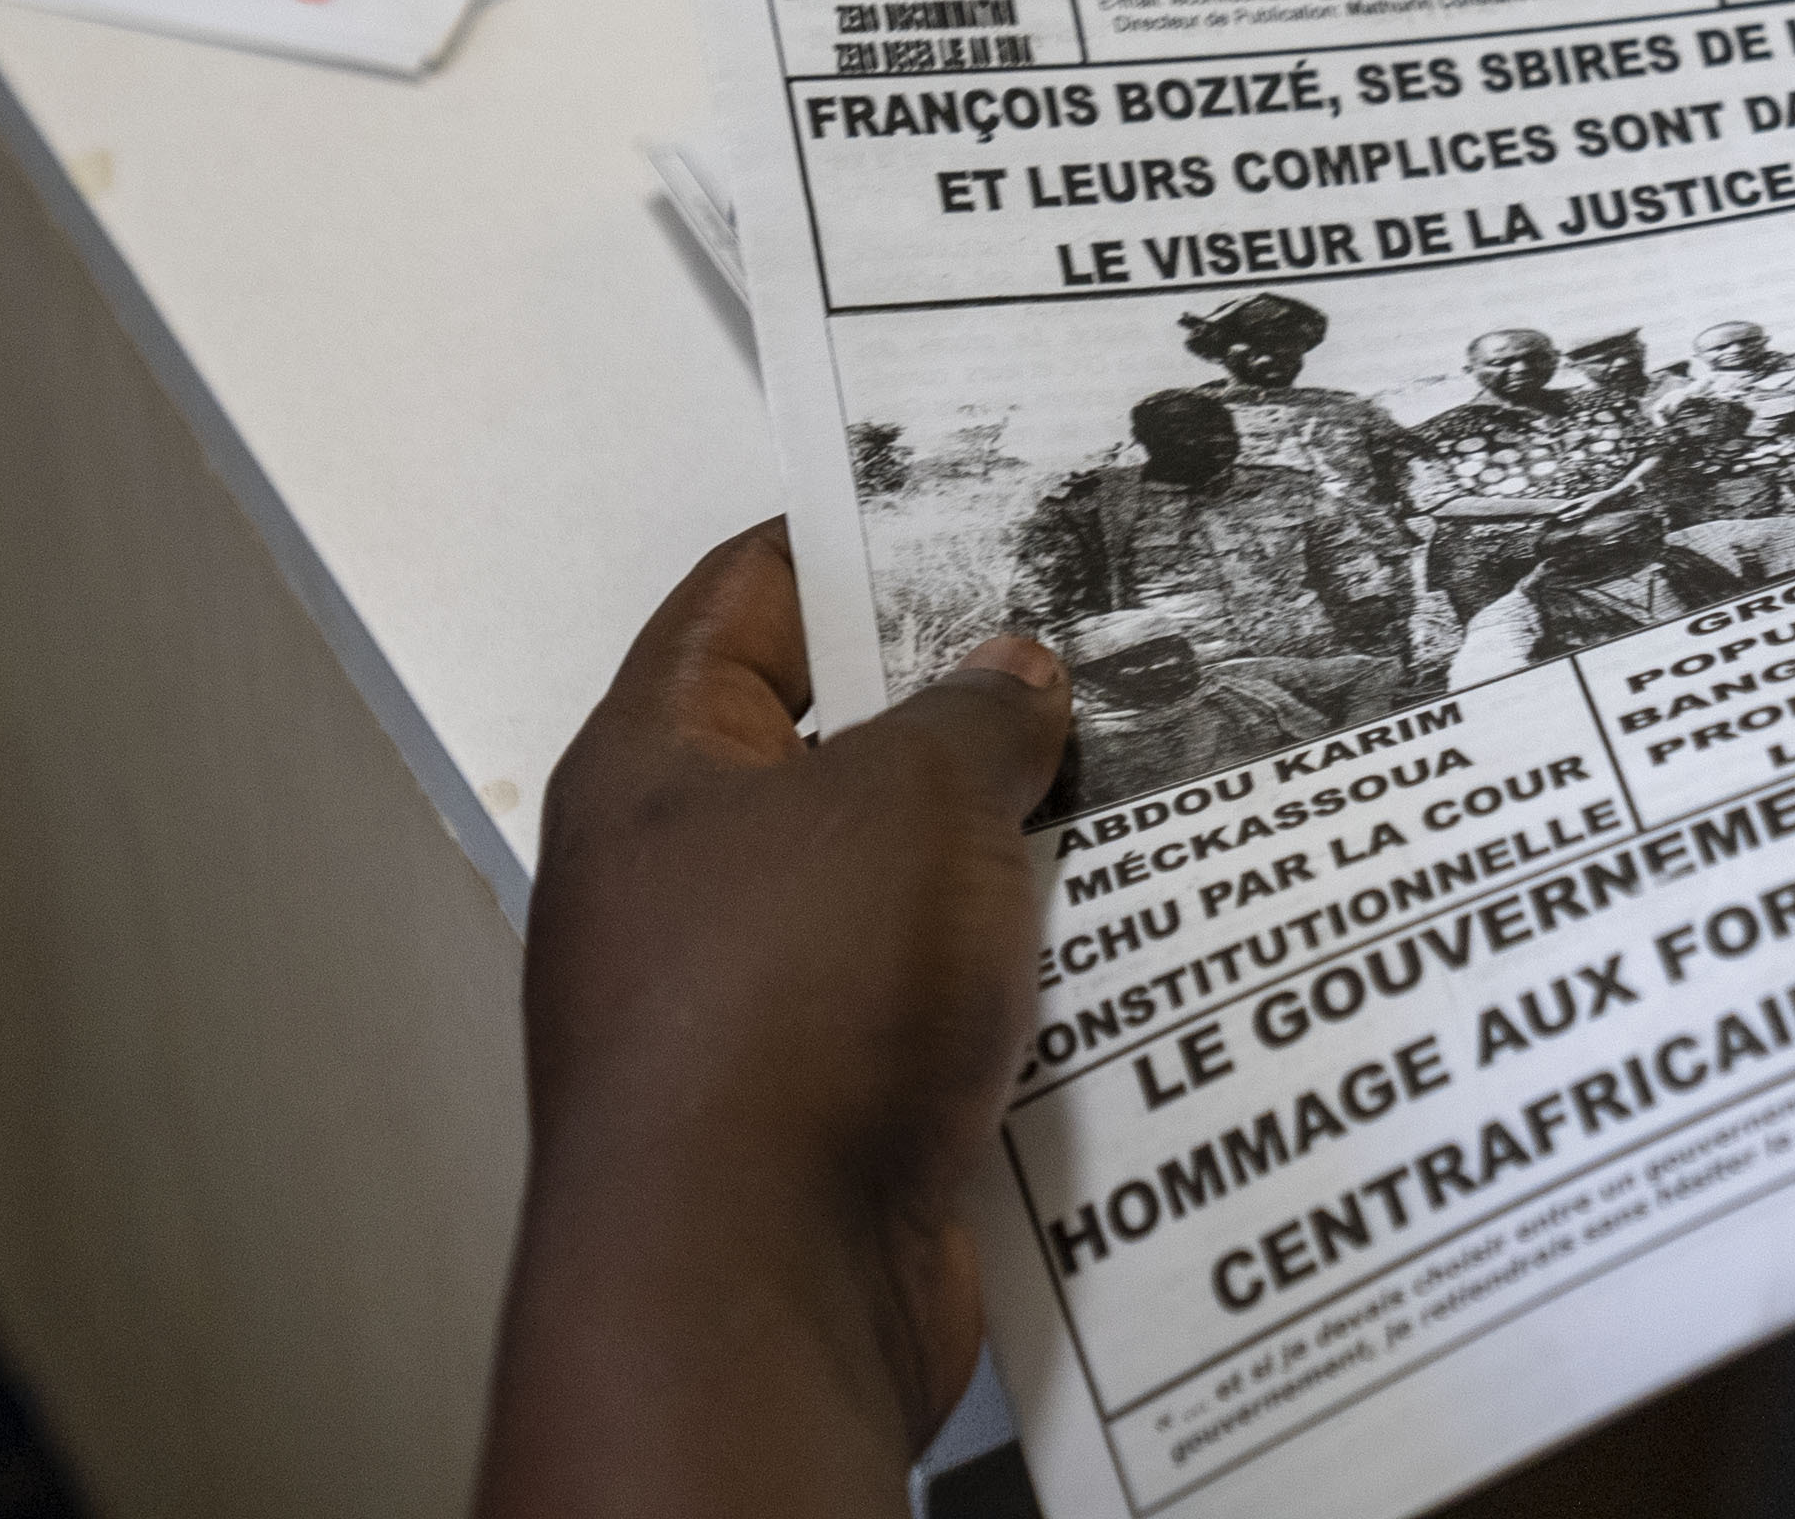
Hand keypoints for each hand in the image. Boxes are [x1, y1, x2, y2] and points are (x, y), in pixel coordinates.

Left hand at [476, 522, 1070, 1518]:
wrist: (760, 1287)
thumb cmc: (785, 1016)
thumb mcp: (912, 798)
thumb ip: (976, 715)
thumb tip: (1011, 677)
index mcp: (657, 769)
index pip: (747, 602)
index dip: (855, 543)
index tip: (962, 508)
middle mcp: (688, 880)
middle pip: (839, 747)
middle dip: (969, 708)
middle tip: (1091, 652)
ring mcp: (759, 1001)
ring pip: (905, 886)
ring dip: (1011, 852)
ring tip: (1137, 788)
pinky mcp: (832, 1107)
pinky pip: (940, 1005)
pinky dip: (1021, 977)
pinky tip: (1117, 944)